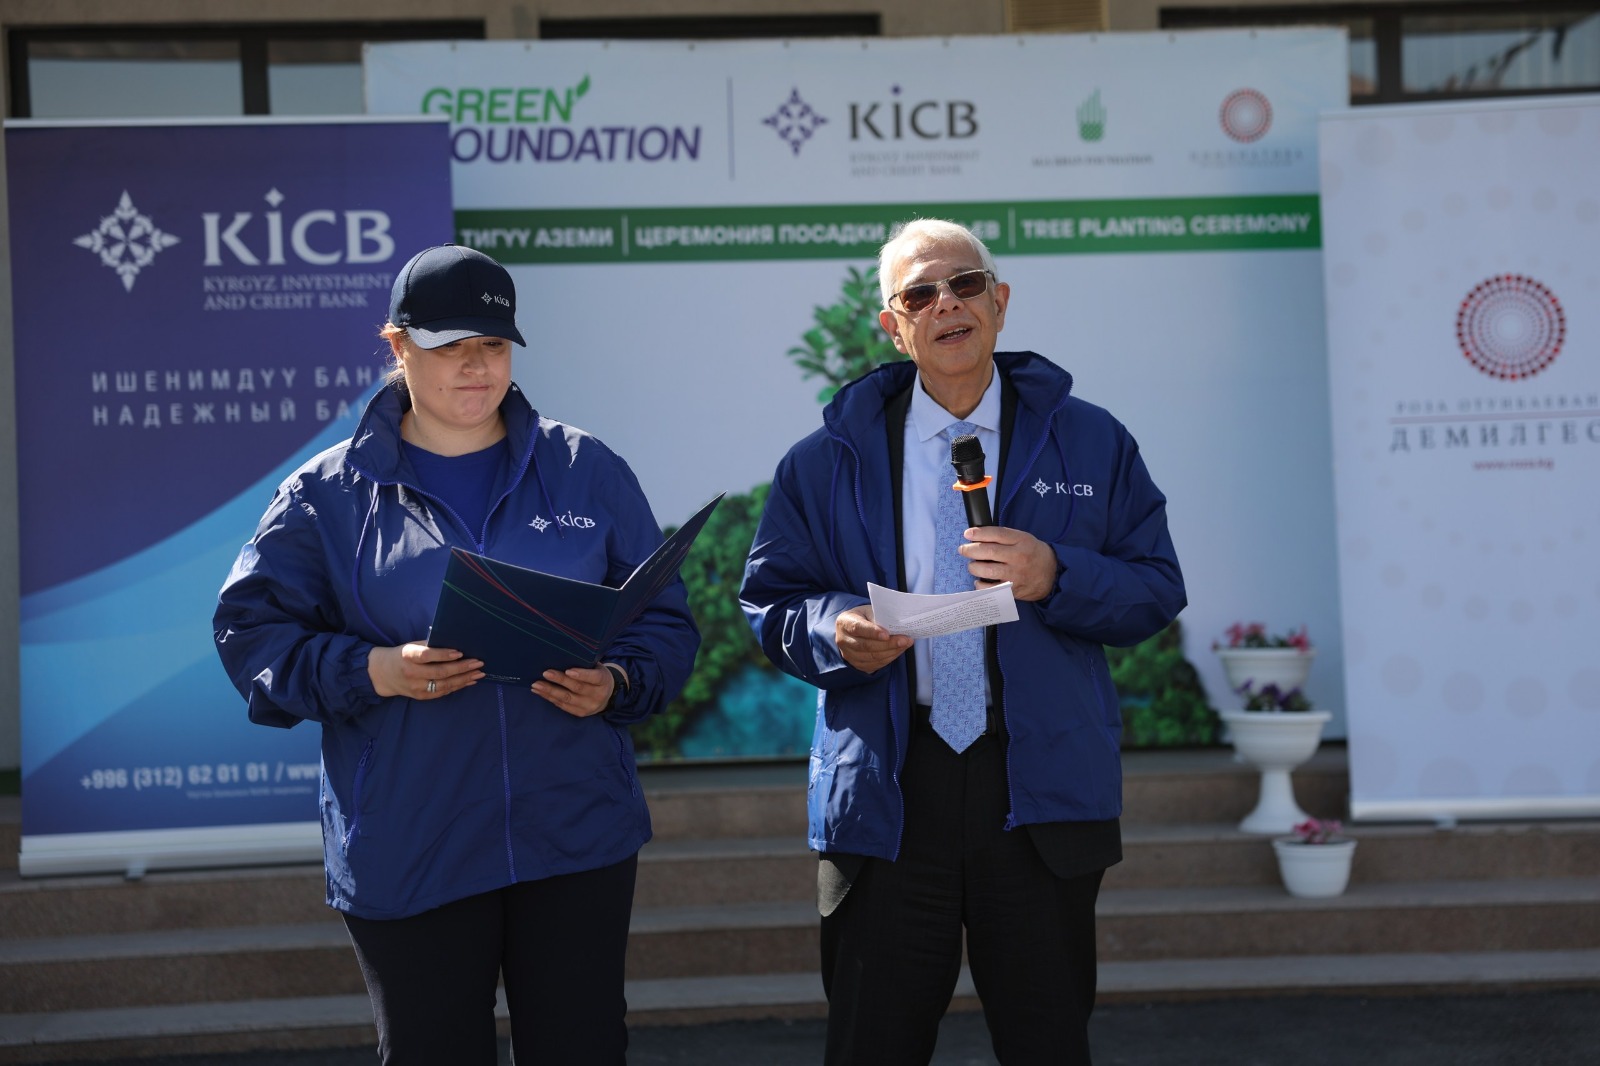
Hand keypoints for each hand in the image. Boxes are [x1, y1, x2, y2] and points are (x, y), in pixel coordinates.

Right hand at [368, 642, 483, 699]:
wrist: (383, 674)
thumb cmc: (403, 655)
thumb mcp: (412, 646)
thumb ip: (430, 646)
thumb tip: (456, 643)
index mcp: (408, 656)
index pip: (427, 655)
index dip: (444, 654)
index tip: (460, 652)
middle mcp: (411, 673)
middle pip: (440, 672)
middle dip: (462, 668)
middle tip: (478, 663)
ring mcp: (416, 687)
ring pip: (444, 685)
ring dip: (464, 679)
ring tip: (479, 673)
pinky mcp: (420, 696)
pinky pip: (442, 692)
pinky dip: (457, 686)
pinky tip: (469, 681)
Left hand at [534, 664, 615, 717]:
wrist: (607, 696)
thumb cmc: (597, 676)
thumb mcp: (597, 668)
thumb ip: (585, 664)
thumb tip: (561, 655)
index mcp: (603, 681)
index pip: (594, 678)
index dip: (581, 674)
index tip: (568, 671)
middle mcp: (597, 695)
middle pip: (577, 688)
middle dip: (560, 680)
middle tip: (545, 673)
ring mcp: (588, 706)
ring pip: (567, 699)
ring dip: (550, 691)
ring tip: (536, 685)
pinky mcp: (580, 713)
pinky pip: (563, 705)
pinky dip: (550, 698)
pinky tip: (539, 692)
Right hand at [835, 606, 911, 673]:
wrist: (853, 629)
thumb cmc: (864, 617)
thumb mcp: (868, 611)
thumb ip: (879, 617)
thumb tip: (897, 625)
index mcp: (844, 623)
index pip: (858, 628)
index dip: (872, 632)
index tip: (887, 634)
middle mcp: (843, 640)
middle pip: (866, 645)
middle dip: (888, 644)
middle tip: (905, 640)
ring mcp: (848, 654)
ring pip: (872, 657)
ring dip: (892, 652)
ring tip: (905, 644)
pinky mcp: (857, 664)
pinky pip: (875, 664)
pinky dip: (889, 658)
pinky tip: (898, 651)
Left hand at [959, 526, 1060, 601]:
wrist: (1052, 574)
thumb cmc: (1033, 554)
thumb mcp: (1024, 539)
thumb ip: (1004, 537)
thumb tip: (978, 535)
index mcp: (1022, 541)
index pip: (997, 534)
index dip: (979, 533)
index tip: (967, 534)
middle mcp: (1019, 557)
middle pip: (989, 551)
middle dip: (970, 550)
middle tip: (963, 550)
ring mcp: (1016, 574)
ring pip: (987, 570)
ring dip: (974, 567)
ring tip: (973, 566)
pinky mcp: (1013, 590)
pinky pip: (991, 589)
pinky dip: (980, 585)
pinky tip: (979, 581)